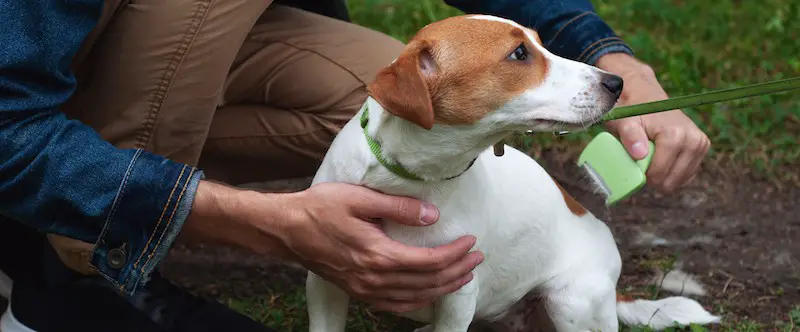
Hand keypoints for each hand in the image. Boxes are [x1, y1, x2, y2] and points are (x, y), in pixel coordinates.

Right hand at [183, 181, 482, 312]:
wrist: (287, 229)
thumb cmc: (321, 207)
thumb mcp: (361, 198)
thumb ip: (399, 207)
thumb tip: (433, 215)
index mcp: (378, 254)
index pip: (429, 261)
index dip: (455, 254)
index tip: (471, 241)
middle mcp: (373, 278)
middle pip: (427, 282)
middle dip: (457, 271)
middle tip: (477, 257)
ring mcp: (365, 289)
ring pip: (415, 297)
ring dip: (443, 288)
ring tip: (464, 275)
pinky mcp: (358, 291)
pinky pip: (395, 306)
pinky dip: (418, 302)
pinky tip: (430, 294)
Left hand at [596, 53, 710, 192]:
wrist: (644, 95)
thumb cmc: (631, 110)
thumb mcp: (624, 121)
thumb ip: (630, 136)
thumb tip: (640, 154)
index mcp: (675, 135)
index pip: (659, 175)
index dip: (642, 175)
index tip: (634, 163)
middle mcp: (694, 140)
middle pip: (671, 181)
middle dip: (653, 176)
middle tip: (642, 160)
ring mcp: (701, 144)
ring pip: (679, 181)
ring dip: (663, 175)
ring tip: (652, 156)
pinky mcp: (702, 147)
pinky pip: (686, 174)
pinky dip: (672, 172)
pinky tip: (663, 159)